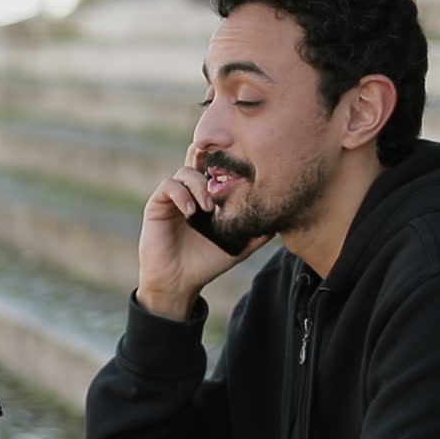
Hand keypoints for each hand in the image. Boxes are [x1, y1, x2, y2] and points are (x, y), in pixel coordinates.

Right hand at [136, 144, 271, 319]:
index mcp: (210, 195)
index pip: (218, 167)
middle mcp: (191, 191)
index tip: (243, 165)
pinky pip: (169, 186)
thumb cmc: (207, 262)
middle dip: (210, 157)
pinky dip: (181, 194)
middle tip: (224, 172)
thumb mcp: (238, 247)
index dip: (227, 159)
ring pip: (186, 171)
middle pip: (199, 157)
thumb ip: (258, 234)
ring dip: (199, 185)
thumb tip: (281, 221)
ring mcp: (174, 196)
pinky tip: (191, 212)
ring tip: (208, 208)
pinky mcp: (158, 204)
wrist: (179, 281)